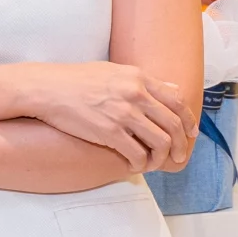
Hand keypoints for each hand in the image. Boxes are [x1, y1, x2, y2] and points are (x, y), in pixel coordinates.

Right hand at [28, 62, 188, 170]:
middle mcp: (135, 94)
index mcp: (138, 78)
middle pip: (173, 125)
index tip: (191, 134)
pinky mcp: (109, 132)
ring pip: (160, 142)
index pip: (176, 101)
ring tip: (153, 164)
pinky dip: (140, 164)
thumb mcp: (113, 71)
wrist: (47, 88)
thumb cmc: (76, 79)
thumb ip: (143, 81)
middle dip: (180, 145)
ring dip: (161, 158)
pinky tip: (134, 166)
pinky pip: (137, 154)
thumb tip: (172, 90)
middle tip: (177, 157)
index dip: (189, 121)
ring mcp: (123, 113)